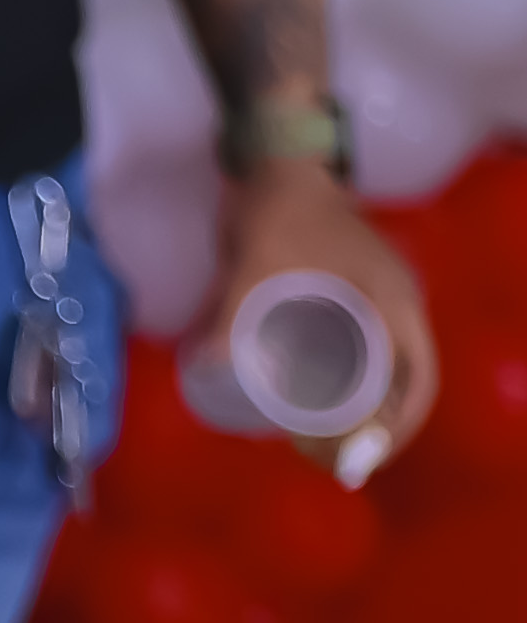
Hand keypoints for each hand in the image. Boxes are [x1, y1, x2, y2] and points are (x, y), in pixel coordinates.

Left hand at [212, 159, 438, 478]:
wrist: (280, 160)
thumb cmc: (277, 210)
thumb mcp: (254, 263)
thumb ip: (231, 314)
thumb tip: (205, 368)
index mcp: (392, 302)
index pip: (416, 380)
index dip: (395, 427)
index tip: (360, 460)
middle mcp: (400, 304)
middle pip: (411, 383)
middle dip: (383, 428)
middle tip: (340, 462)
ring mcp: (385, 299)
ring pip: (396, 369)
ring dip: (375, 409)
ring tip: (333, 443)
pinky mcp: (363, 295)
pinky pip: (377, 350)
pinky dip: (364, 382)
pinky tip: (329, 401)